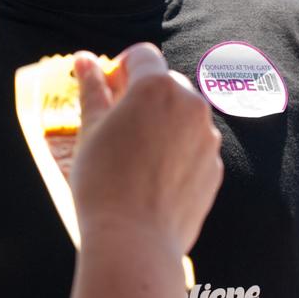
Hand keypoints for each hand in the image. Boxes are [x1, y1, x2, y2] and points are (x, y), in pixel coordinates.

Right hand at [72, 43, 222, 256]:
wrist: (134, 242)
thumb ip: (92, 88)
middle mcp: (191, 105)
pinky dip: (174, 153)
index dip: (121, 68)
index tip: (107, 92)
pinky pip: (193, 147)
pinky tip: (150, 180)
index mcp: (157, 87)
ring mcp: (208, 138)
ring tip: (132, 159)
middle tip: (114, 128)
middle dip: (141, 97)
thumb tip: (84, 59)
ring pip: (181, 117)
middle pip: (165, 84)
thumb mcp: (90, 130)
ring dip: (160, 125)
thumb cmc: (103, 182)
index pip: (142, 55)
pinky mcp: (214, 167)